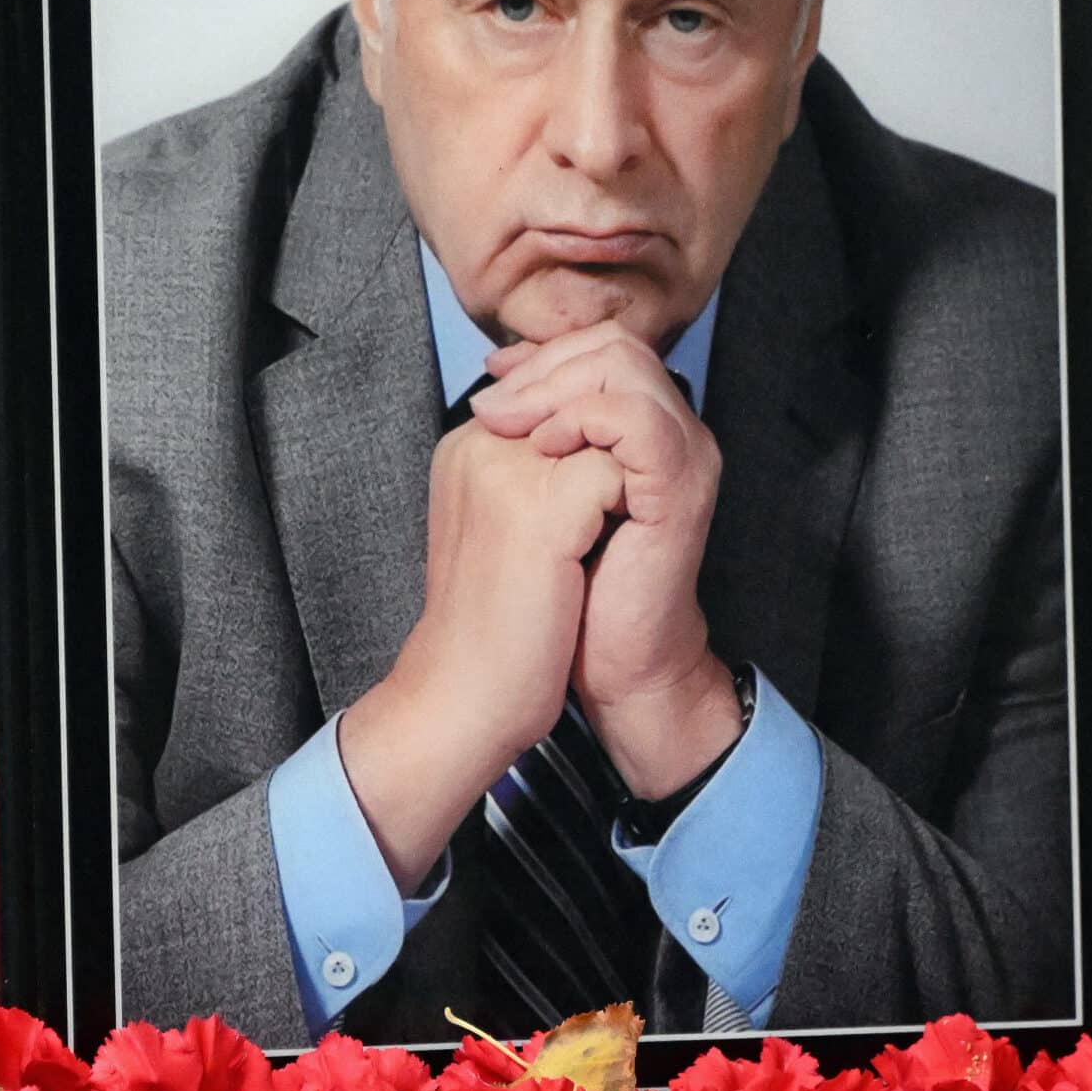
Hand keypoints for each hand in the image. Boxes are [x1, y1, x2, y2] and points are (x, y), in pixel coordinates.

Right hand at [337, 423, 624, 886]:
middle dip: (617, 444)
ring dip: (622, 476)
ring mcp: (508, 471)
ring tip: (598, 537)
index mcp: (468, 446)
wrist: (465, 697)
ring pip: (607, 427)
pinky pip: (617, 470)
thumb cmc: (493, 624)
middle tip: (607, 518)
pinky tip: (598, 555)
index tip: (595, 499)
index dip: (599, 432)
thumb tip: (603, 443)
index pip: (560, 392)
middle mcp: (481, 444)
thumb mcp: (510, 530)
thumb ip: (540, 474)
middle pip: (587, 397)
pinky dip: (626, 508)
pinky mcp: (542, 509)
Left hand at [470, 321, 742, 798]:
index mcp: (645, 428)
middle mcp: (674, 431)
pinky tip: (543, 448)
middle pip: (615, 342)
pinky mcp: (679, 488)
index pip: (600, 344)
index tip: (491, 376)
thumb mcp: (542, 493)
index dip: (541, 352)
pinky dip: (582, 420)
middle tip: (492, 405)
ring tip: (512, 425)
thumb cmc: (576, 589)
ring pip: (627, 365)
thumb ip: (536, 434)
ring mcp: (684, 456)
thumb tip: (496, 378)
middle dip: (544, 363)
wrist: (615, 664)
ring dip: (556, 385)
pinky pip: (637, 419)